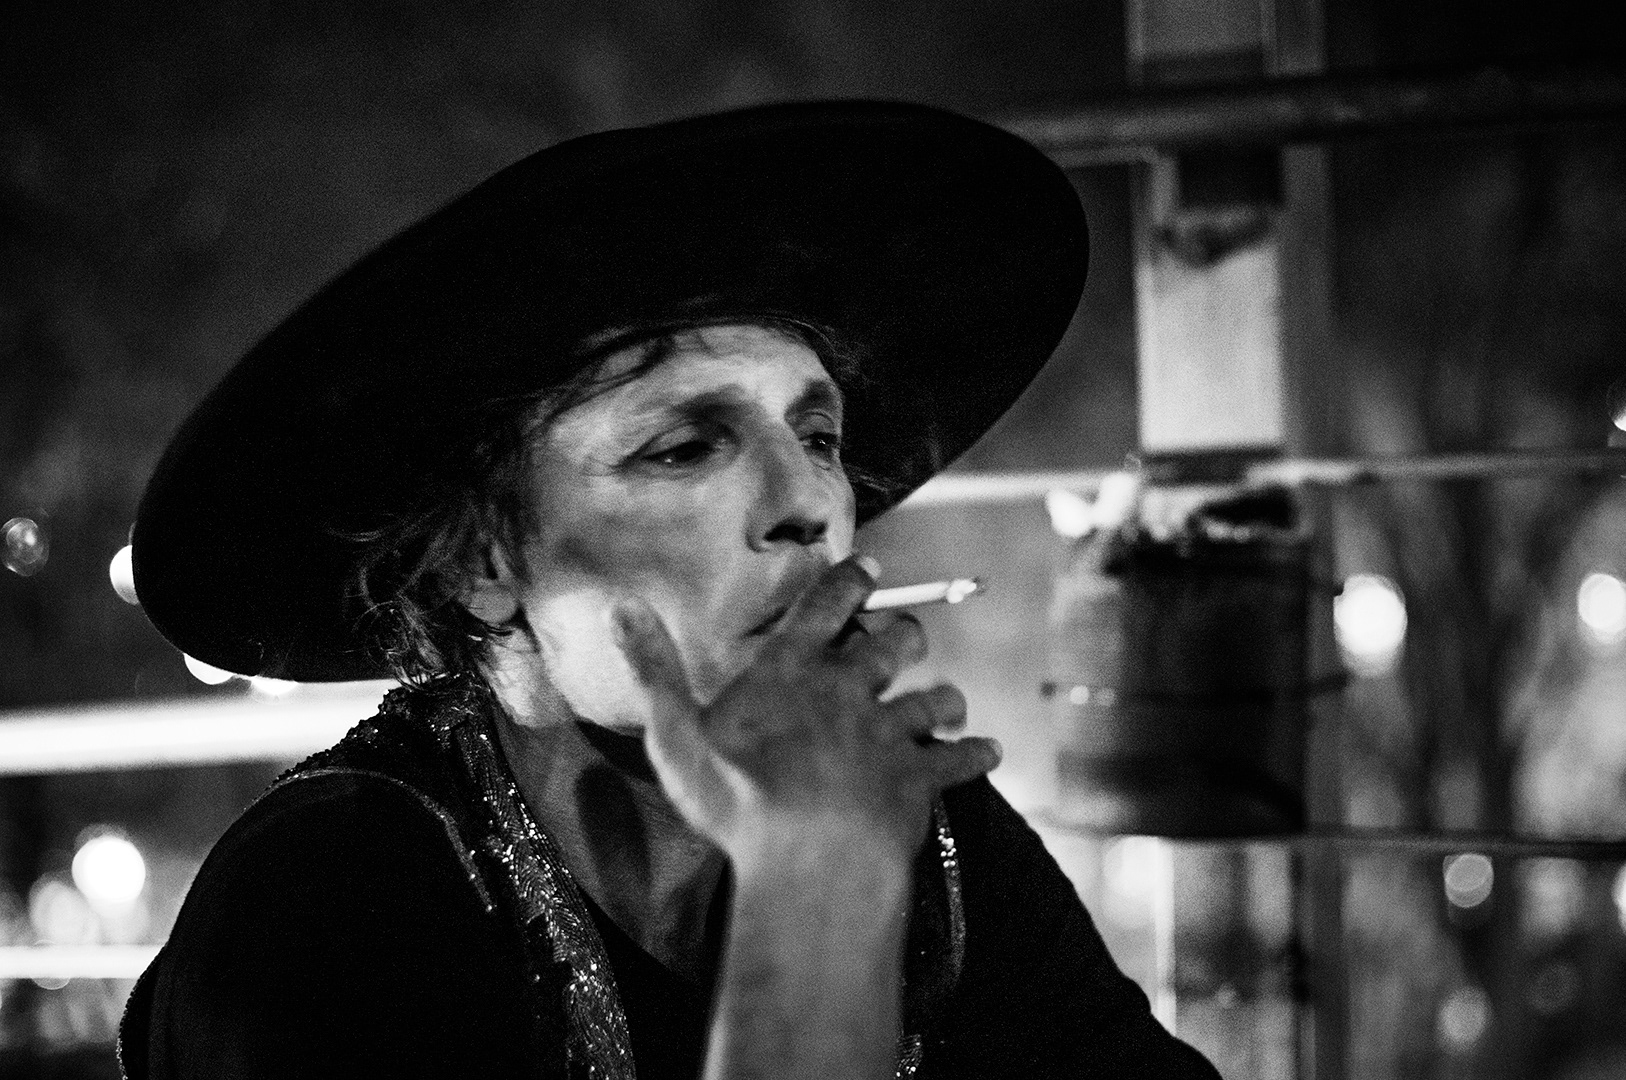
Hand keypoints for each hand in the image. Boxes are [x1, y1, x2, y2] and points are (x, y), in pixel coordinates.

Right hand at [612, 557, 1000, 869]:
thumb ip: (652, 667)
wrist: (810, 858)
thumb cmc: (735, 797)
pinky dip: (976, 753)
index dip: (848, 580)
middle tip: (907, 636)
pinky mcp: (919, 779)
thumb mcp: (673, 732)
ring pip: (934, 698)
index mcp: (791, 670)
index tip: (868, 565)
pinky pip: (960, 758)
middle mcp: (848, 689)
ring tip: (949, 702)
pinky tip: (988, 752)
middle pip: (892, 644)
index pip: (825, 605)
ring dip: (943, 698)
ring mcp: (890, 733)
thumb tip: (621, 606)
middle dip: (903, 636)